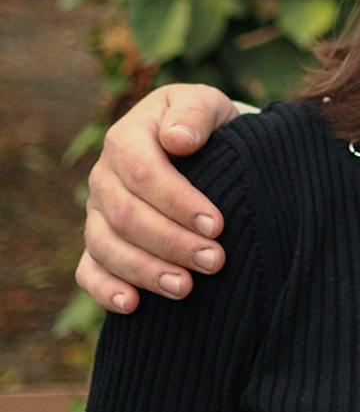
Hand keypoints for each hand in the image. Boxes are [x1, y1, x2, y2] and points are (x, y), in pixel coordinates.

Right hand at [77, 83, 242, 311]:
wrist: (199, 146)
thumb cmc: (205, 125)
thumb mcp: (207, 106)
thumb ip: (194, 114)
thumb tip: (177, 139)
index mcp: (126, 138)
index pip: (144, 174)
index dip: (178, 202)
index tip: (217, 224)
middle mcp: (105, 177)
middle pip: (127, 216)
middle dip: (172, 242)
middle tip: (214, 261)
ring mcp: (97, 212)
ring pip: (108, 247)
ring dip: (146, 271)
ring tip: (186, 288)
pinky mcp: (99, 242)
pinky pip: (90, 270)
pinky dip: (106, 290)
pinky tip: (133, 305)